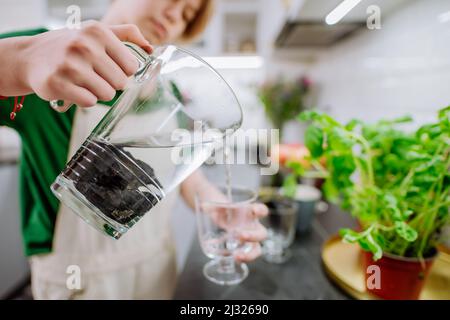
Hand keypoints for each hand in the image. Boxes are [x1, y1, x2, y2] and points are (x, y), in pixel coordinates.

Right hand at [21, 21, 151, 106]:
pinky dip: (84, 99)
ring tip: (83, 82)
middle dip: (110, 83)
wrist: (30, 57)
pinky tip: (74, 89)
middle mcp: (83, 46)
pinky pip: (89, 102)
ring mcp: (69, 65)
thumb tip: (150, 47)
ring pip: (107, 94)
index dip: (123, 71)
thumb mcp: (95, 32)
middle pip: (120, 83)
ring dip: (98, 93)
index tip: (109, 67)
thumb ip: (126, 34)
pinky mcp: (57, 84)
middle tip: (93, 75)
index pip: (132, 66)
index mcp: (98, 32)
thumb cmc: (69, 46)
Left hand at [208, 202, 268, 262]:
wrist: (214, 215)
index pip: (262, 210)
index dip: (261, 210)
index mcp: (249, 213)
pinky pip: (246, 255)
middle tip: (240, 236)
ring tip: (237, 256)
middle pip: (262, 233)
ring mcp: (247, 238)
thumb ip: (212, 205)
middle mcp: (251, 226)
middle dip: (253, 236)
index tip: (254, 211)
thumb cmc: (218, 207)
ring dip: (250, 254)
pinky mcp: (240, 247)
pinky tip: (233, 259)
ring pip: (256, 248)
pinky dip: (242, 258)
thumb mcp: (215, 204)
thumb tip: (206, 207)